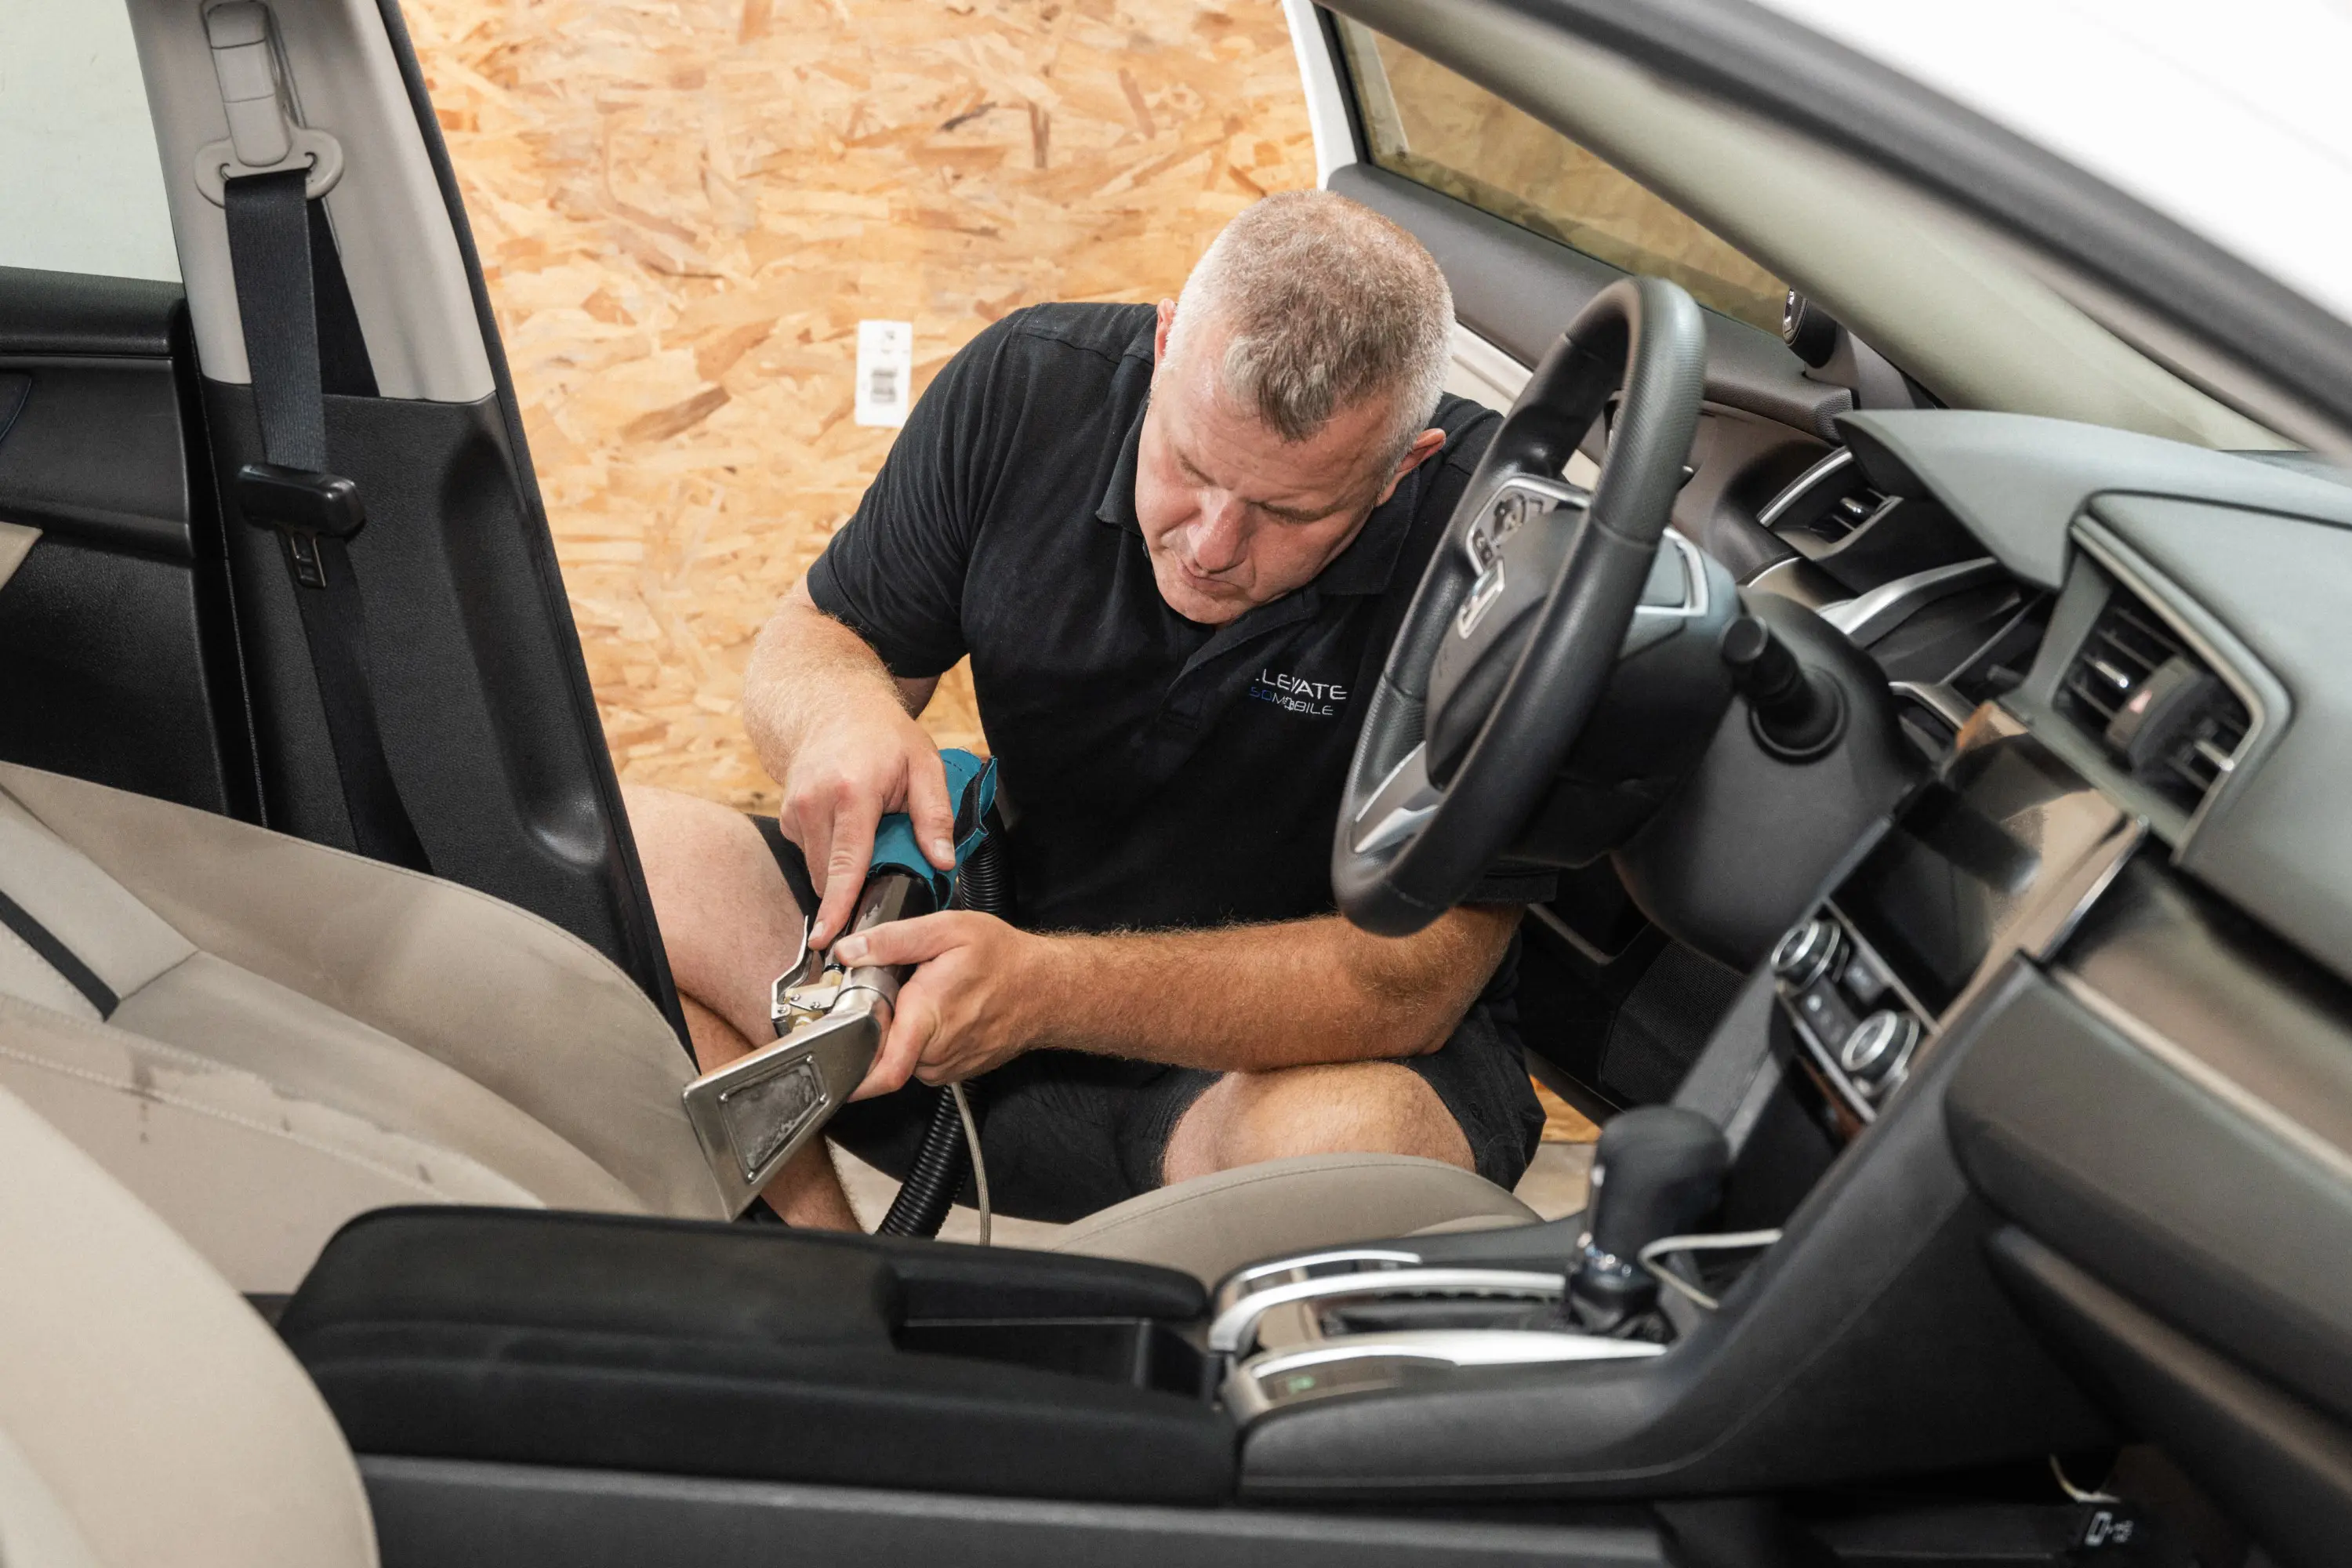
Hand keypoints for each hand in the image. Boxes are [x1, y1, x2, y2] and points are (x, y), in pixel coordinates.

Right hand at [773, 706, 955, 946]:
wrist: (833, 705)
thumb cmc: (884, 734)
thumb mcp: (925, 764)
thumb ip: (936, 816)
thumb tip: (943, 862)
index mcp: (851, 792)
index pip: (846, 863)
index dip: (839, 905)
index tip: (829, 937)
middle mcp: (814, 803)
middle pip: (829, 875)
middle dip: (855, 890)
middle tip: (888, 874)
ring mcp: (794, 810)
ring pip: (818, 868)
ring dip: (844, 871)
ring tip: (872, 839)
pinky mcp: (787, 817)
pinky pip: (812, 854)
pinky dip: (833, 854)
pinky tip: (851, 830)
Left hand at [831, 911, 1056, 1096]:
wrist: (1046, 989)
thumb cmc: (1003, 958)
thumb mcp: (948, 930)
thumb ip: (893, 940)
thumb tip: (849, 951)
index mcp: (928, 1018)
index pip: (884, 1070)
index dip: (850, 1075)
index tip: (826, 1061)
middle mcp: (936, 1052)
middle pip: (881, 1054)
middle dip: (873, 1028)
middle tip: (886, 995)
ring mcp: (946, 1066)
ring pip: (900, 1056)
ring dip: (898, 1033)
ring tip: (918, 998)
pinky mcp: (954, 1071)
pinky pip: (919, 1059)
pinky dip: (917, 1038)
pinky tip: (936, 1011)